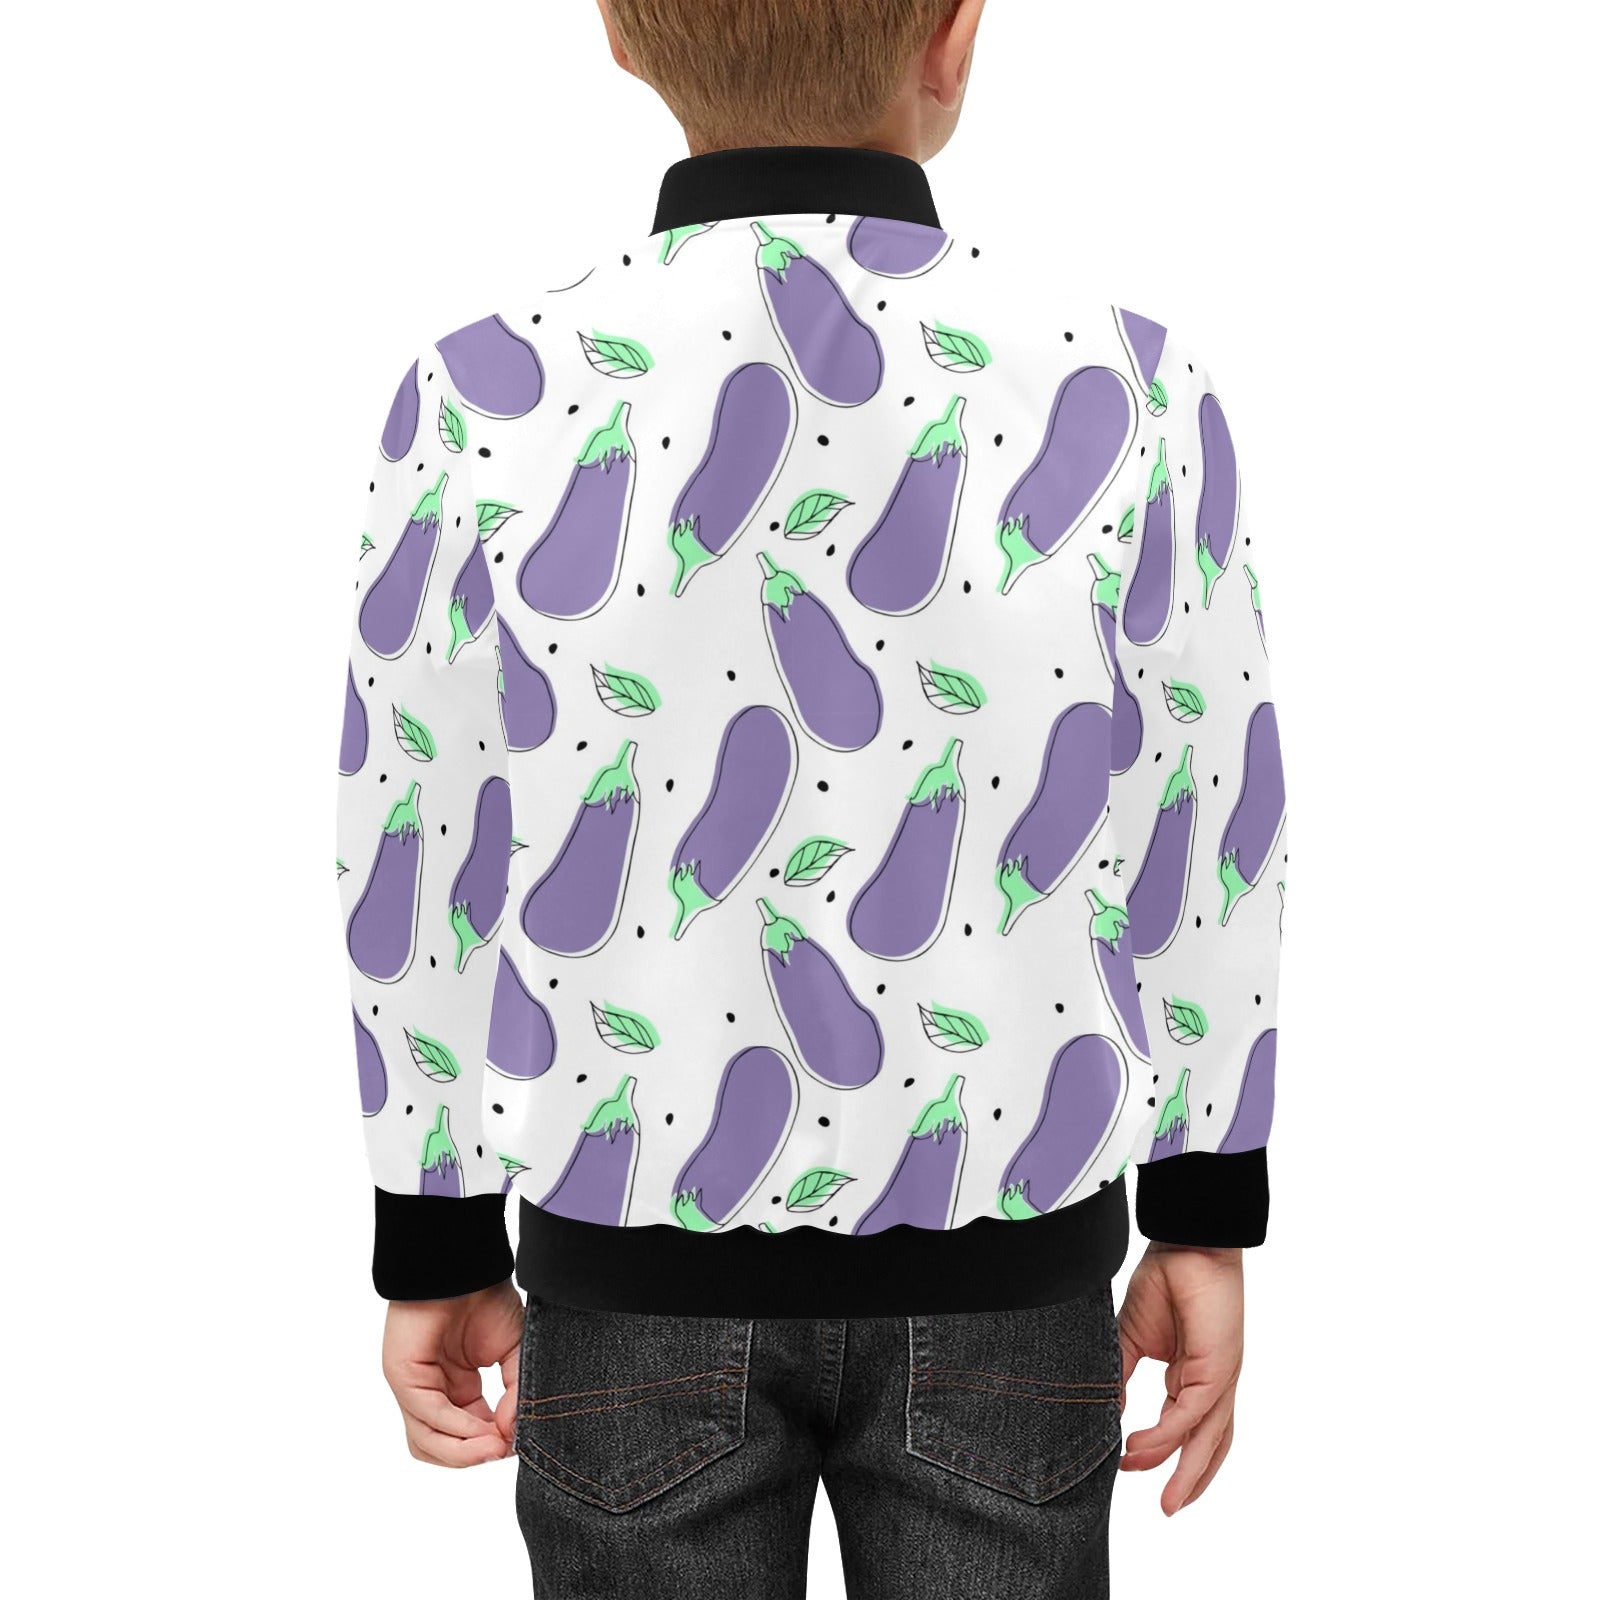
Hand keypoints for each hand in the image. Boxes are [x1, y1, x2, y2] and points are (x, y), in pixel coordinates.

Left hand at [381, 1279, 524, 1466]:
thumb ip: (516, 1393)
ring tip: (493, 1447)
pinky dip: (455, 1427)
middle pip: (443, 1448)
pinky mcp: (403, 1377)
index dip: (492, 1446)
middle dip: (475, 1456)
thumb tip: (513, 1433)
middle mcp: (433, 1392)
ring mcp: (414, 1387)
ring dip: (462, 1452)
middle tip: (504, 1450)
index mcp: (458, 1389)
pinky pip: (427, 1415)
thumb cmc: (487, 1299)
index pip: (469, 1436)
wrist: (465, 1264)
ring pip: (427, 1442)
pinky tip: (480, 1427)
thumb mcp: (515, 1352)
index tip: (519, 1441)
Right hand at [1117, 1242, 1243, 1513]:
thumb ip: (1120, 1373)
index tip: (1128, 1465)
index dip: (1163, 1452)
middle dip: (1189, 1481)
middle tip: (1166, 1509)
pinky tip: (1142, 1446)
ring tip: (1167, 1502)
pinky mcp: (1218, 1370)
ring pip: (1208, 1440)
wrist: (1186, 1243)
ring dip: (1188, 1474)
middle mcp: (1210, 1384)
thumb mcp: (1130, 1335)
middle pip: (1208, 1446)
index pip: (1186, 1428)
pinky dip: (1168, 1434)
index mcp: (1190, 1376)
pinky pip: (1193, 1413)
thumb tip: (1107, 1410)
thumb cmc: (1165, 1279)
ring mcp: (1218, 1379)